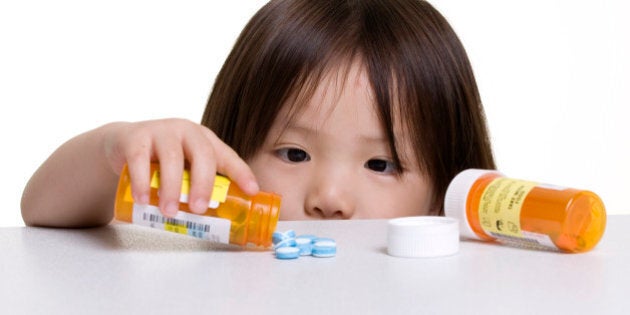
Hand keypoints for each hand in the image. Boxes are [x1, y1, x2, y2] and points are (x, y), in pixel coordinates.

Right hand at [103, 118, 258, 216]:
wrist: (122, 144)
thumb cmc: (162, 161)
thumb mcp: (185, 169)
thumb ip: (198, 186)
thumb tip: (219, 221)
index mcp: (204, 140)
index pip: (226, 156)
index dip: (241, 172)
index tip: (251, 191)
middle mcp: (187, 131)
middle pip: (203, 155)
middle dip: (204, 184)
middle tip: (200, 209)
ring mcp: (161, 131)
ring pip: (172, 159)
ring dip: (172, 188)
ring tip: (170, 211)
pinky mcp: (135, 137)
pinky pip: (140, 159)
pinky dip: (142, 182)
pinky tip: (143, 200)